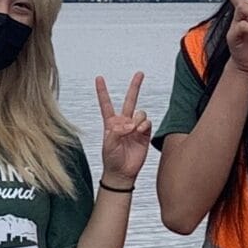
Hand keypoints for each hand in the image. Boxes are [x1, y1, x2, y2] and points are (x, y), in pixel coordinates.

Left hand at [94, 71, 150, 185]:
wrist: (122, 173)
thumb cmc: (111, 159)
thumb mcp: (108, 144)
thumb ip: (116, 131)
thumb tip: (129, 124)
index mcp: (111, 123)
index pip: (106, 104)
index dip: (102, 91)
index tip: (99, 78)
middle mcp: (124, 122)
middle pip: (130, 100)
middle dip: (135, 86)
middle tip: (140, 74)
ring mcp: (135, 127)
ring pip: (140, 113)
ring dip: (138, 119)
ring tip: (133, 130)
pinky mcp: (145, 134)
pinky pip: (147, 122)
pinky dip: (144, 125)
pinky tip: (140, 131)